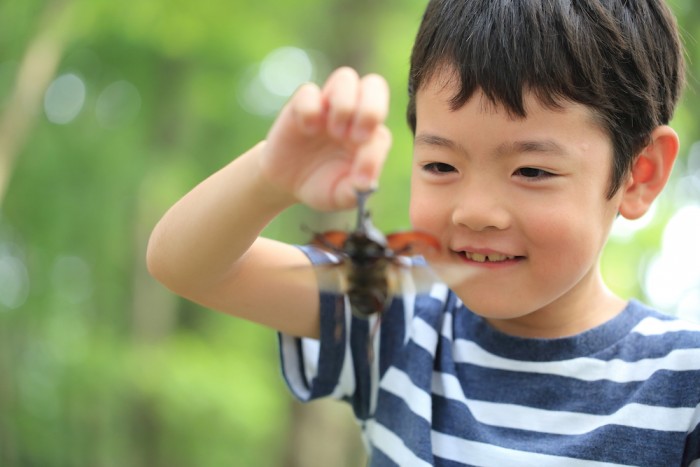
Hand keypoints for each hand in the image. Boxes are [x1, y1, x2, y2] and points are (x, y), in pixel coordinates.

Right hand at [259, 67, 391, 210]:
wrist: (287, 183)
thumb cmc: (321, 185)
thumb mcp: (340, 197)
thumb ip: (354, 192)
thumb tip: (366, 184)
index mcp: (370, 136)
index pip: (381, 134)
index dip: (373, 155)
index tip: (360, 178)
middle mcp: (353, 114)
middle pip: (375, 85)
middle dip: (371, 108)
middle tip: (357, 137)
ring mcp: (327, 106)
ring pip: (345, 78)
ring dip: (344, 105)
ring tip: (334, 132)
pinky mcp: (301, 105)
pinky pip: (309, 91)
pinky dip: (309, 109)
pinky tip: (307, 130)